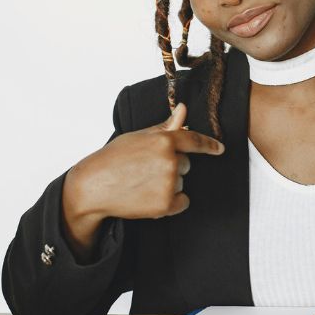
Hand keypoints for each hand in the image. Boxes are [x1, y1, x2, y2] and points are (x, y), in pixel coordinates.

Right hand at [70, 102, 224, 220]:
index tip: (220, 148)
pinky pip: (182, 201)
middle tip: (145, 169)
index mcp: (164, 140)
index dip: (209, 145)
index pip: (194, 140)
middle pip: (186, 164)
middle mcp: (170, 161)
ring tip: (142, 183)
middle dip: (172, 166)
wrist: (94, 187)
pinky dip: (171, 202)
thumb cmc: (113, 159)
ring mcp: (169, 183)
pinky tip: (149, 197)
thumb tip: (183, 109)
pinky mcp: (166, 204)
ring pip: (182, 182)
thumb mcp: (138, 137)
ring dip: (168, 185)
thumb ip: (165, 127)